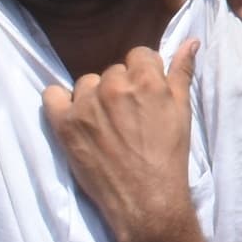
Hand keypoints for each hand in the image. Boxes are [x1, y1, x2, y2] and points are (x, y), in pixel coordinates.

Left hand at [43, 41, 204, 241]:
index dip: (143, 74)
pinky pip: (52, 95)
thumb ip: (181, 73)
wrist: (147, 200)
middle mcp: (114, 86)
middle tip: (126, 116)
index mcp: (146, 80)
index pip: (139, 55)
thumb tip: (189, 41)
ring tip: (104, 124)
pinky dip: (61, 102)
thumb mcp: (182, 112)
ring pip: (87, 83)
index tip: (143, 95)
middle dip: (120, 88)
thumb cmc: (169, 157)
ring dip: (94, 98)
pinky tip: (75, 117)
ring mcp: (86, 105)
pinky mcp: (64, 124)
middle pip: (113, 71)